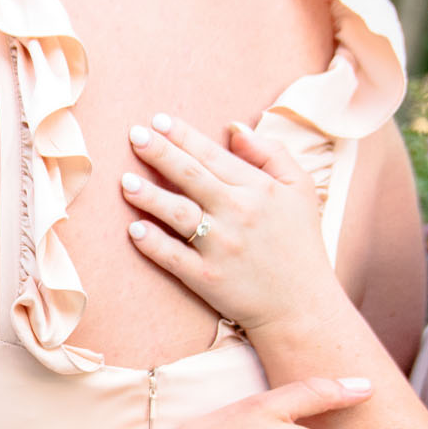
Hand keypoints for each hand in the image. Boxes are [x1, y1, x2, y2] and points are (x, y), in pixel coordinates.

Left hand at [122, 114, 337, 334]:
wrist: (302, 306)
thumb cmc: (300, 243)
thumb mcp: (301, 189)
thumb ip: (271, 153)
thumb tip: (234, 127)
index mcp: (259, 188)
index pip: (212, 155)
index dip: (182, 135)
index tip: (157, 121)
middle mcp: (238, 213)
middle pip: (190, 176)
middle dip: (160, 152)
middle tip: (134, 135)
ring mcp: (220, 246)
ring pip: (178, 212)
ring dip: (149, 195)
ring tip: (125, 181)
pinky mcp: (207, 277)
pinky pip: (173, 256)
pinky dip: (152, 243)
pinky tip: (134, 230)